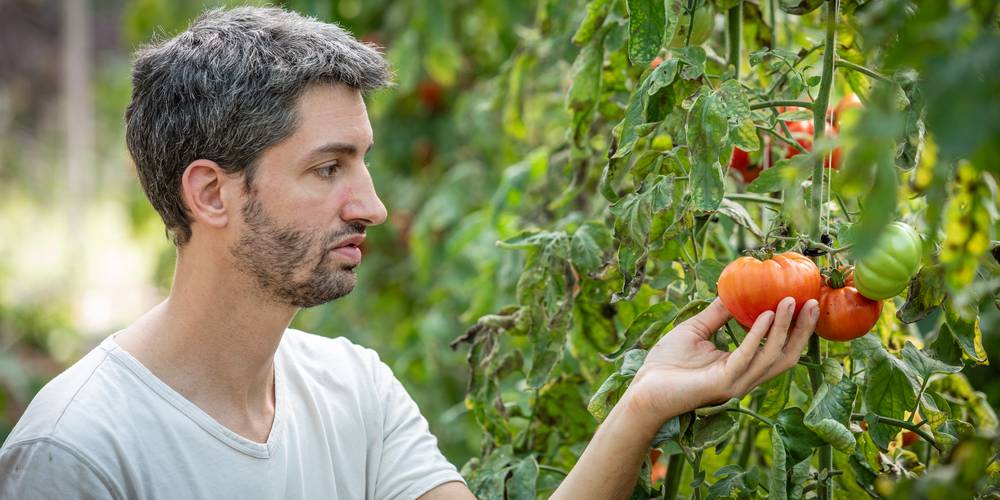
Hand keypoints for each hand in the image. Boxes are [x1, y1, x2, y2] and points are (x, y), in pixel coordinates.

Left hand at [624, 296, 818, 430]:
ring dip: (785, 328)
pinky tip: (766, 315)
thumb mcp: (695, 329)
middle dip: (802, 330)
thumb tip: (735, 292)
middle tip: (814, 302)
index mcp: (741, 367)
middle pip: (786, 356)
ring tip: (792, 302)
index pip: (777, 349)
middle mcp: (745, 377)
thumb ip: (717, 314)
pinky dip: (758, 335)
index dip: (794, 329)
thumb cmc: (666, 364)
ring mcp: (736, 383)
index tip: (805, 302)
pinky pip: (746, 356)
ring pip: (772, 357)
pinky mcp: (722, 384)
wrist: (643, 389)